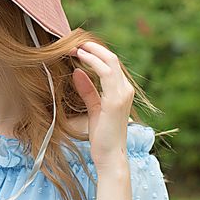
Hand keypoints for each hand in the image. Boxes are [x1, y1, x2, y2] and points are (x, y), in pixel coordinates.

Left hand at [70, 41, 134, 168]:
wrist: (110, 156)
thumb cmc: (102, 136)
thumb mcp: (94, 108)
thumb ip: (87, 90)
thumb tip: (77, 72)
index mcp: (122, 91)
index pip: (110, 64)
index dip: (94, 53)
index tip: (76, 49)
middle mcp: (126, 89)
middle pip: (111, 58)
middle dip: (92, 48)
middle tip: (73, 43)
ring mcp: (122, 94)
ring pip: (109, 62)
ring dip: (91, 52)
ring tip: (74, 47)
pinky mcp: (115, 100)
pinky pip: (105, 73)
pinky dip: (92, 62)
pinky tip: (80, 59)